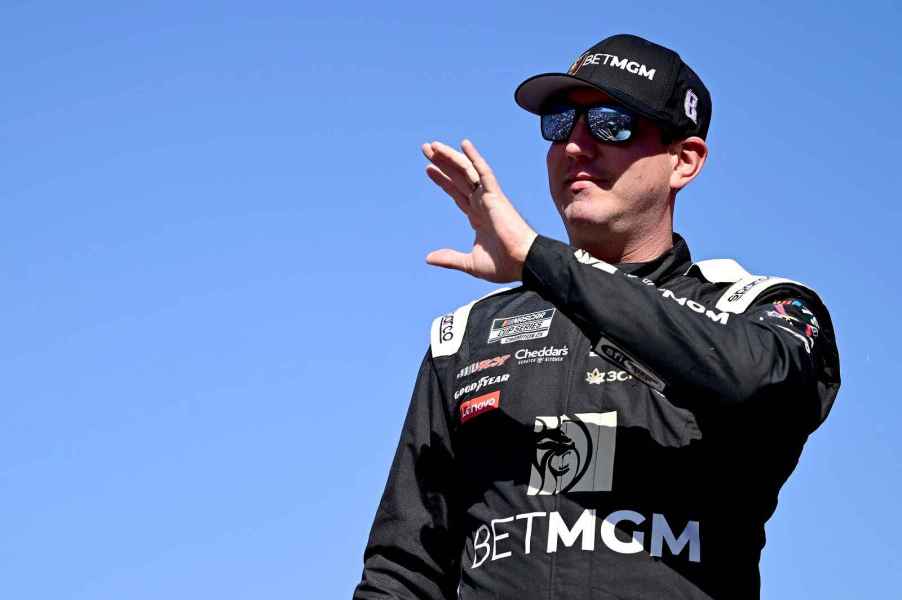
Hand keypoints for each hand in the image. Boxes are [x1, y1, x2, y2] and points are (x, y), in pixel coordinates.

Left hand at [421, 139, 537, 282]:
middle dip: (442, 162)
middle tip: (426, 148)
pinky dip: (474, 158)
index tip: (429, 169)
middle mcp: (482, 203)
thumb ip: (449, 258)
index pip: (456, 192)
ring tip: (432, 146)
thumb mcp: (470, 262)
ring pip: (466, 171)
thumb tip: (429, 258)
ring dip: (450, 157)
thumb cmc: (504, 265)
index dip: (443, 180)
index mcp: (477, 216)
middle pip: (458, 177)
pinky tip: (463, 145)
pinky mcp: (495, 196)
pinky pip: (483, 172)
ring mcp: (488, 198)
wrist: (523, 263)